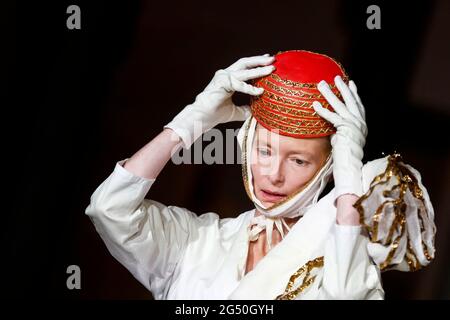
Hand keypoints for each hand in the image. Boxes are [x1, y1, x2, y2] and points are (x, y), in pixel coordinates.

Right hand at [164, 54, 274, 147]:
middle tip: (273, 60)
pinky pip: (238, 84)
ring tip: (270, 69)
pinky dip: (249, 88)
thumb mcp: (237, 112)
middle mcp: (225, 75)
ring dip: (258, 70)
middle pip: (245, 63)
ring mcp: (222, 77)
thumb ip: (247, 109)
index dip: (256, 63)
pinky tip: (260, 91)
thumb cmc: (216, 114)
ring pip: (244, 71)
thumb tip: (258, 112)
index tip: (268, 61)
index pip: (244, 67)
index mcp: (228, 79)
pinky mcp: (221, 83)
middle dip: (259, 60)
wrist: (202, 118)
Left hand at [312, 76, 367, 200]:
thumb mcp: (343, 139)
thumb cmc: (345, 157)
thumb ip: (339, 129)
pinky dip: (322, 110)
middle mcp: (360, 123)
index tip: (350, 82)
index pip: (358, 105)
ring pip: (341, 105)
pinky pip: (332, 117)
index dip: (354, 93)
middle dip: (343, 88)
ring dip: (330, 93)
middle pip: (351, 101)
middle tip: (335, 77)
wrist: (350, 168)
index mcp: (362, 125)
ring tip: (321, 84)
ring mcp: (355, 125)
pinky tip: (314, 104)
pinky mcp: (346, 130)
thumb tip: (330, 123)